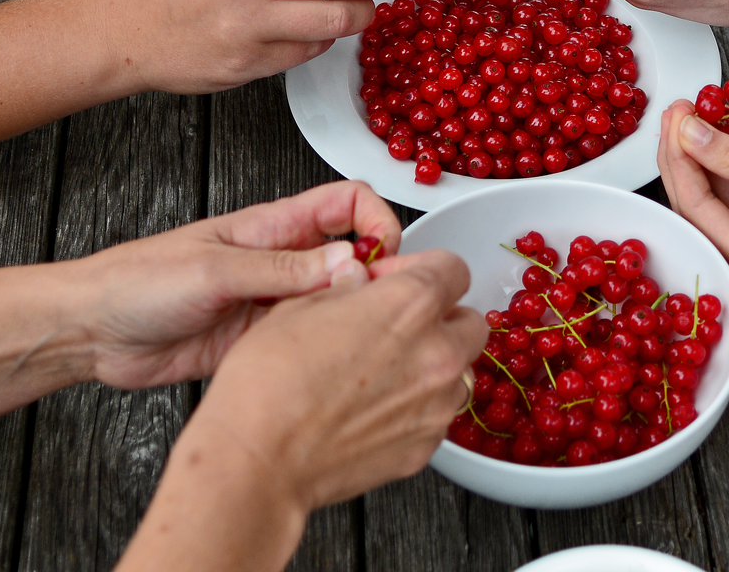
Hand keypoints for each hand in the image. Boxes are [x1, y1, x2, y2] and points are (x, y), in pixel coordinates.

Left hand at [74, 181, 401, 389]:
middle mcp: (280, 262)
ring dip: (350, 318)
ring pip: (335, 303)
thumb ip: (285, 269)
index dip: (376, 221)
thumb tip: (349, 262)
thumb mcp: (215, 269)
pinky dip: (324, 351)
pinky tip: (322, 363)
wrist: (93, 331)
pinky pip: (308, 343)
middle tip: (378, 306)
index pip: (346, 204)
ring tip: (355, 338)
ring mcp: (273, 303)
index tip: (384, 255)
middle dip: (376, 276)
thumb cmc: (137, 281)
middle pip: (352, 255)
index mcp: (272, 226)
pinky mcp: (261, 342)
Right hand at [191, 247, 486, 511]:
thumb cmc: (269, 383)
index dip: (422, 269)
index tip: (395, 281)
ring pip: (459, 372)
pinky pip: (437, 416)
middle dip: (440, 319)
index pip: (453, 268)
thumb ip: (346, 286)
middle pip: (469, 322)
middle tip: (398, 326)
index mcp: (410, 304)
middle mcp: (436, 352)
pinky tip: (373, 408)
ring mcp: (436, 404)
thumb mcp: (300, 306)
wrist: (259, 458)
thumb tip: (358, 279)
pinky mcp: (425, 447)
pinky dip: (417, 408)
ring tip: (382, 373)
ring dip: (433, 366)